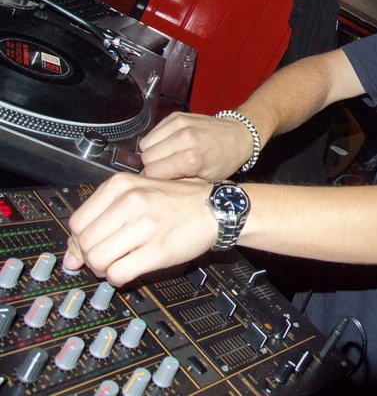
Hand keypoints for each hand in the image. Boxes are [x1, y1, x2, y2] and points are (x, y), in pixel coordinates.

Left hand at [63, 173, 216, 285]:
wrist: (218, 208)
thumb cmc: (181, 200)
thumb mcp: (140, 192)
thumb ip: (105, 215)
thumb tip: (72, 253)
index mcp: (121, 185)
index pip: (77, 222)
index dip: (79, 240)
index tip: (88, 247)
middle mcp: (130, 202)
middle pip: (85, 243)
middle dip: (90, 257)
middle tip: (106, 258)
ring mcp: (144, 226)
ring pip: (97, 260)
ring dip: (103, 269)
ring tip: (118, 263)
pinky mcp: (157, 250)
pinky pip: (118, 273)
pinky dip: (118, 278)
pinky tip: (130, 269)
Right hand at [138, 112, 253, 179]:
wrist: (238, 135)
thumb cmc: (224, 161)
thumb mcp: (205, 180)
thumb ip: (178, 182)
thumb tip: (152, 184)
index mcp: (192, 159)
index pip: (152, 172)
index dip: (155, 179)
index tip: (163, 180)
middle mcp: (184, 139)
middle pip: (146, 158)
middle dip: (154, 166)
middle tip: (168, 168)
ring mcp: (180, 125)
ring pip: (146, 145)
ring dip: (154, 152)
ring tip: (170, 156)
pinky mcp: (176, 116)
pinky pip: (152, 132)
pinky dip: (157, 140)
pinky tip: (171, 145)